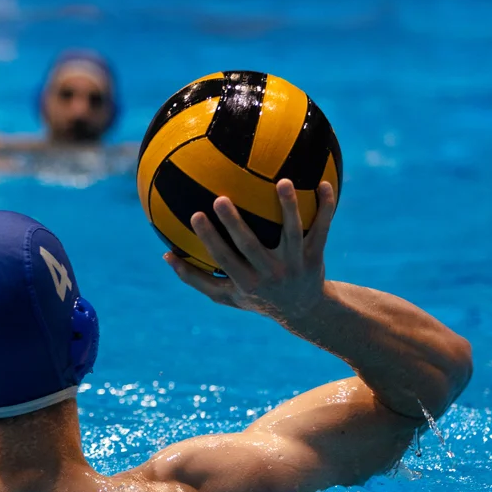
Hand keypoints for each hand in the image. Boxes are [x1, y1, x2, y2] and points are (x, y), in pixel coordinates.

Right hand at [166, 179, 335, 321]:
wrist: (304, 311)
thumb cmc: (258, 299)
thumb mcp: (226, 296)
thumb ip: (196, 278)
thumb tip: (165, 255)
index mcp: (247, 282)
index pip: (224, 259)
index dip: (209, 238)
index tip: (195, 215)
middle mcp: (271, 274)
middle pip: (251, 246)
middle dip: (235, 223)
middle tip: (221, 198)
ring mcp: (295, 264)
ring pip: (292, 233)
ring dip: (288, 208)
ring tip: (282, 181)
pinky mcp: (317, 256)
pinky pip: (322, 228)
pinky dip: (326, 207)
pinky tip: (325, 183)